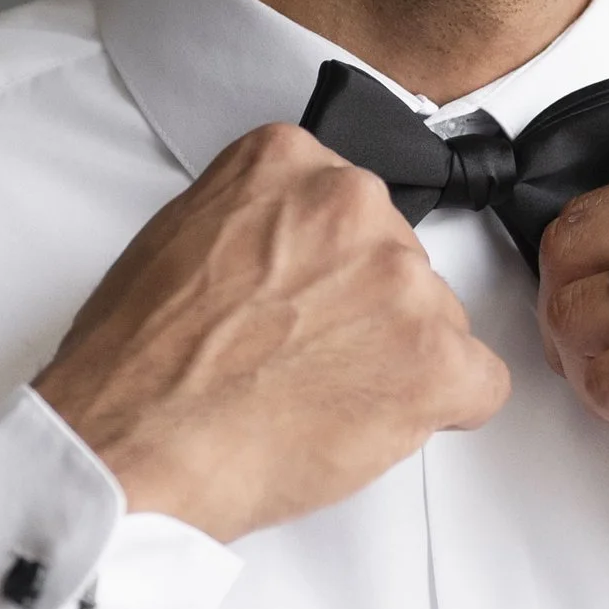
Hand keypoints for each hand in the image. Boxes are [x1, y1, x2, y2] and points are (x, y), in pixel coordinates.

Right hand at [36, 127, 509, 543]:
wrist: (129, 446)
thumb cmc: (135, 366)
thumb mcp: (176, 236)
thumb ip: (253, 220)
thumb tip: (287, 252)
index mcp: (288, 162)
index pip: (350, 208)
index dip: (328, 270)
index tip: (301, 302)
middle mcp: (353, 204)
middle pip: (399, 262)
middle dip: (364, 315)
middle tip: (300, 363)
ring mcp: (401, 280)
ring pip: (438, 323)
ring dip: (395, 365)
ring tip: (314, 402)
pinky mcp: (435, 359)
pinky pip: (480, 385)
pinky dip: (441, 414)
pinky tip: (372, 428)